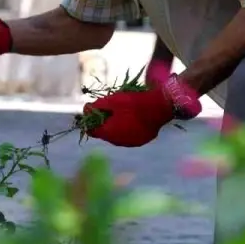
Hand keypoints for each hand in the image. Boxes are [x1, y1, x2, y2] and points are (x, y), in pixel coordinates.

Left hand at [85, 75, 200, 147]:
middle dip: (103, 122)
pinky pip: (128, 136)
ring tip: (119, 113)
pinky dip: (126, 128)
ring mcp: (131, 143)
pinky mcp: (141, 140)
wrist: (159, 107)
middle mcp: (119, 142)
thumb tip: (85, 109)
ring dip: (115, 126)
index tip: (91, 111)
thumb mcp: (112, 100)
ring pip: (117, 136)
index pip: (92, 131)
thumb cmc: (133, 103)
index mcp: (109, 134)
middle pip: (104, 134)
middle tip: (106, 110)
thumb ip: (96, 106)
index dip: (89, 121)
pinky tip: (130, 118)